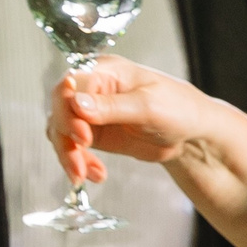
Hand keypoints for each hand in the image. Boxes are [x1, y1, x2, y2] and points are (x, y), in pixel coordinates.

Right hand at [48, 58, 213, 182]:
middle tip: (80, 165)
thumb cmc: (175, 108)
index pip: (70, 86)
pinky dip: (78, 163)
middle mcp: (92, 88)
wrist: (187, 132)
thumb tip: (76, 103)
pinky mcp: (92, 133)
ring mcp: (90, 111)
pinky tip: (96, 175)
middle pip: (59, 110)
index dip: (68, 112)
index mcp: (105, 71)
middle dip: (66, 140)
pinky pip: (72, 148)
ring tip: (85, 176)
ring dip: (69, 157)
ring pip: (60, 132)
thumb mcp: (146, 106)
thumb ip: (110, 106)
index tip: (83, 137)